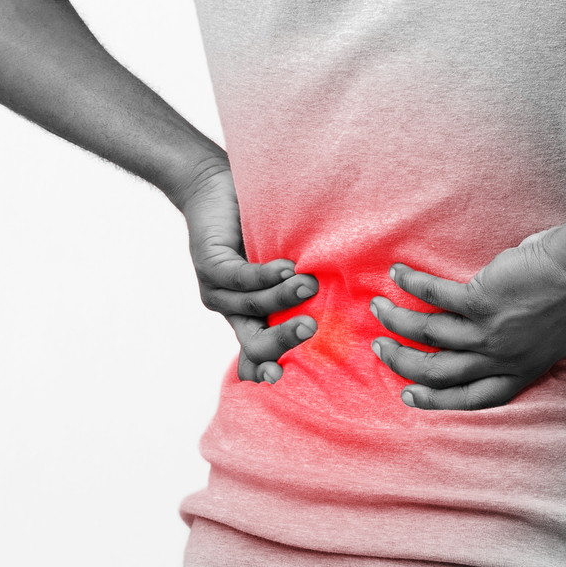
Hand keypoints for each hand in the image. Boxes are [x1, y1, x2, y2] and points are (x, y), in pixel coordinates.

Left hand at [175, 160, 317, 382]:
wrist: (215, 189)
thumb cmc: (257, 226)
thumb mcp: (283, 263)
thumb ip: (304, 284)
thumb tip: (356, 299)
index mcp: (252, 317)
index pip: (255, 356)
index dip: (265, 369)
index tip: (283, 378)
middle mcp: (233, 311)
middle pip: (254, 343)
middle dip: (283, 341)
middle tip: (311, 328)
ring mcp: (217, 290)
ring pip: (253, 306)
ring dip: (283, 297)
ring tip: (308, 283)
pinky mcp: (209, 265)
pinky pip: (239, 278)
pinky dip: (265, 275)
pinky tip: (285, 267)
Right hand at [371, 230, 565, 409]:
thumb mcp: (563, 335)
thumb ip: (538, 344)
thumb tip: (531, 337)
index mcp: (521, 370)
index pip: (472, 396)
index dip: (437, 400)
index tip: (410, 394)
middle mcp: (501, 358)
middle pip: (439, 372)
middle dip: (403, 362)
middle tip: (381, 349)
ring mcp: (488, 332)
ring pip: (427, 335)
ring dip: (397, 321)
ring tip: (378, 307)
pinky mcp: (480, 301)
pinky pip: (434, 296)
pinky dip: (413, 284)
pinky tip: (398, 273)